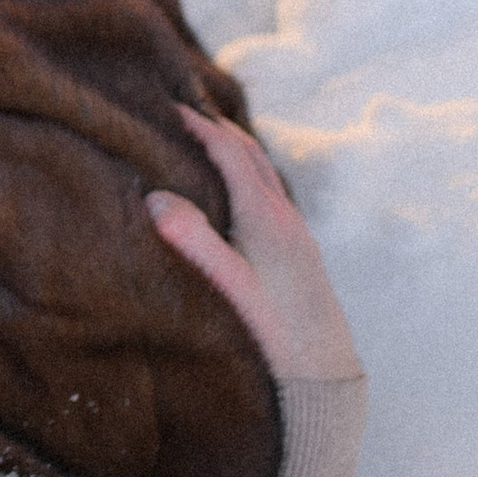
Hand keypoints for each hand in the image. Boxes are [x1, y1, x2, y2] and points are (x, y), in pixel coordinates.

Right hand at [146, 105, 361, 387]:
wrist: (322, 369)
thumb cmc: (272, 330)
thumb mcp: (228, 286)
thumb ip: (192, 240)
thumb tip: (155, 196)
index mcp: (265, 216)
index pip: (231, 154)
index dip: (201, 127)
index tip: (171, 107)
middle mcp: (286, 216)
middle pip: (253, 155)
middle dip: (219, 129)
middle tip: (186, 113)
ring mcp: (296, 232)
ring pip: (265, 174)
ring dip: (237, 151)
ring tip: (207, 143)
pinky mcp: (300, 250)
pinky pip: (271, 195)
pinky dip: (248, 177)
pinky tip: (235, 195)